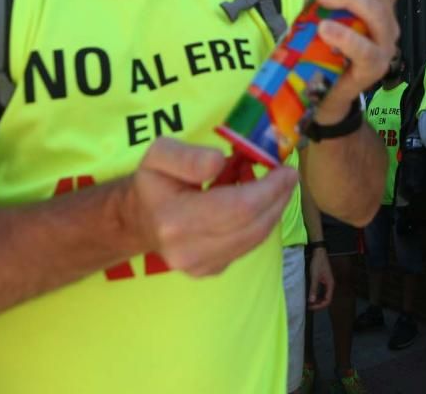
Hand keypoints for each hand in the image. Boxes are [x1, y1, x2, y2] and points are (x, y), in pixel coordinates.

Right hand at [124, 138, 298, 276]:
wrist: (138, 219)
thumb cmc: (152, 183)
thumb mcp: (160, 154)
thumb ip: (188, 156)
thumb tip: (219, 162)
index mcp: (175, 219)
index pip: (240, 208)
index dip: (270, 189)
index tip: (285, 169)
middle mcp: (188, 251)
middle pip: (253, 226)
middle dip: (278, 198)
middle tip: (288, 175)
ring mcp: (200, 266)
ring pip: (255, 239)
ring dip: (272, 210)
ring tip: (272, 185)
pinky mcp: (210, 271)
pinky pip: (247, 246)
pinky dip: (259, 223)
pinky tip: (254, 203)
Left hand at [307, 0, 401, 124]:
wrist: (321, 89)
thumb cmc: (325, 47)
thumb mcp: (321, 7)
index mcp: (379, 6)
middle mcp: (387, 24)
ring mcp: (384, 47)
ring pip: (376, 13)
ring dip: (347, 0)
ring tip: (320, 0)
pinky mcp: (374, 68)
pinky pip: (365, 48)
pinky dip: (345, 36)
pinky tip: (325, 28)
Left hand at [307, 247, 333, 309]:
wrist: (319, 253)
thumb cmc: (318, 264)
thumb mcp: (314, 276)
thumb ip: (313, 289)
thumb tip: (311, 301)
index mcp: (330, 285)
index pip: (327, 300)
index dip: (319, 306)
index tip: (311, 307)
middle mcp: (330, 285)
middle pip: (326, 300)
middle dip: (318, 305)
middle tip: (309, 306)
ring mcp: (327, 283)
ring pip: (324, 296)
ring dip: (318, 301)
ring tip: (309, 303)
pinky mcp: (324, 281)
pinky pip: (322, 292)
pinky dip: (317, 296)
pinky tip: (311, 296)